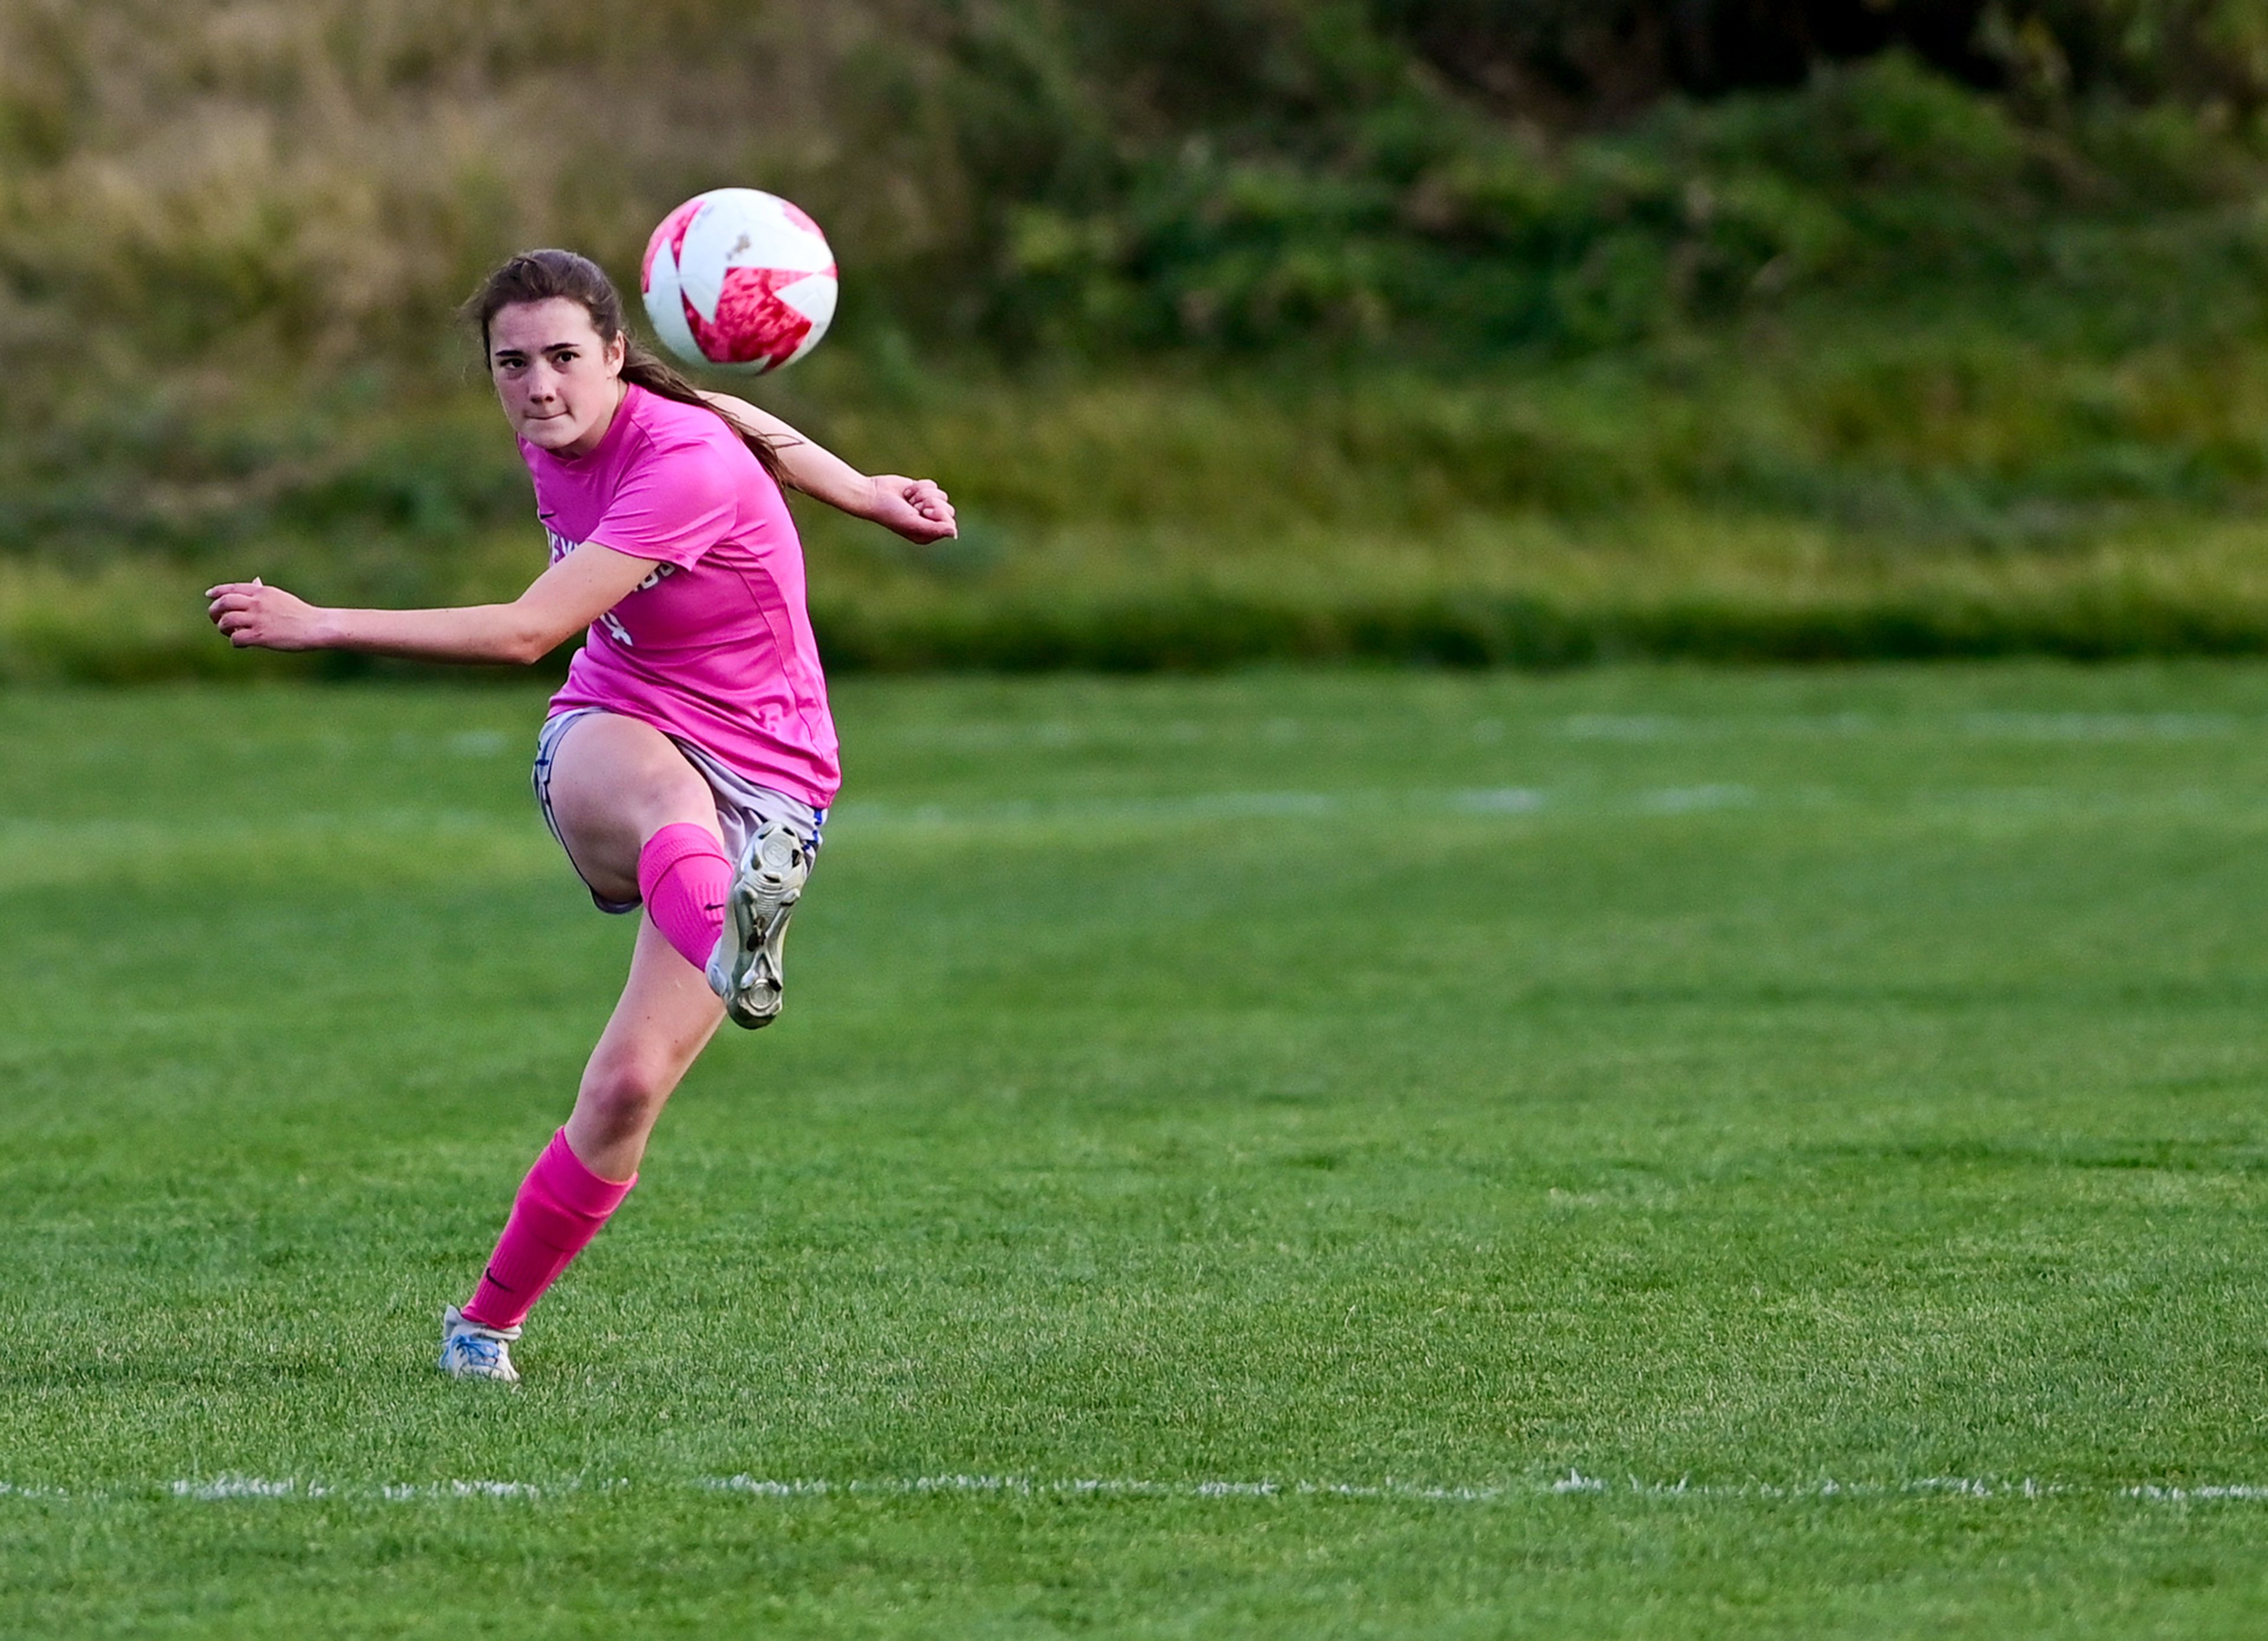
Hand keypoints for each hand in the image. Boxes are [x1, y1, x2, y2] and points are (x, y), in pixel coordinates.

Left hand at [205, 578, 330, 650]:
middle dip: (215, 611)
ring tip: (230, 632)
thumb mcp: (280, 597)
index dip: (217, 592)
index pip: (232, 588)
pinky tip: (243, 643)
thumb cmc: (300, 613)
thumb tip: (253, 581)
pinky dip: (235, 641)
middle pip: (224, 603)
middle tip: (217, 619)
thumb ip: (263, 591)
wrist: (316, 626)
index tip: (210, 595)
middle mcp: (257, 603)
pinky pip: (236, 638)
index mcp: (262, 592)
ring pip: (226, 621)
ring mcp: (258, 619)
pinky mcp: (260, 636)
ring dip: (223, 628)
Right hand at [864, 475, 957, 544]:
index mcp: (927, 534)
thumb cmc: (891, 513)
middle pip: (949, 509)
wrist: (873, 494)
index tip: (924, 511)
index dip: (940, 514)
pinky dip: (920, 486)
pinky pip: (933, 485)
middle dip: (931, 502)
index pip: (950, 523)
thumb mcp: (913, 523)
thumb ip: (935, 529)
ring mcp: (926, 506)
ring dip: (923, 494)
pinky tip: (907, 492)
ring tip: (909, 499)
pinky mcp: (923, 492)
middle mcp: (929, 522)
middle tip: (915, 505)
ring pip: (941, 495)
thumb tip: (954, 533)